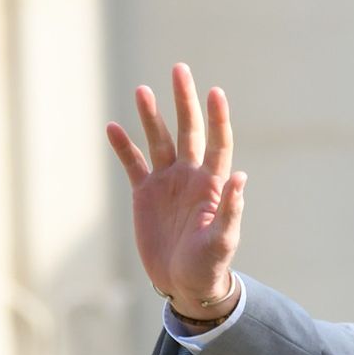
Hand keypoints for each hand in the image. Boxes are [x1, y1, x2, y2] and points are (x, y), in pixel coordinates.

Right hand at [106, 63, 243, 320]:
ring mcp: (167, 183)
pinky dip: (123, 147)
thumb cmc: (210, 265)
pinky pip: (133, 164)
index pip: (217, 142)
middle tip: (180, 70)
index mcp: (212, 184)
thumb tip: (241, 178)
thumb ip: (230, 210)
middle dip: (185, 101)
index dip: (217, 118)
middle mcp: (191, 177)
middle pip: (189, 131)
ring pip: (159, 141)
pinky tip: (113, 127)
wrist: (186, 284)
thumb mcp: (223, 241)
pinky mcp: (145, 195)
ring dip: (152, 117)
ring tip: (142, 91)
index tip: (215, 91)